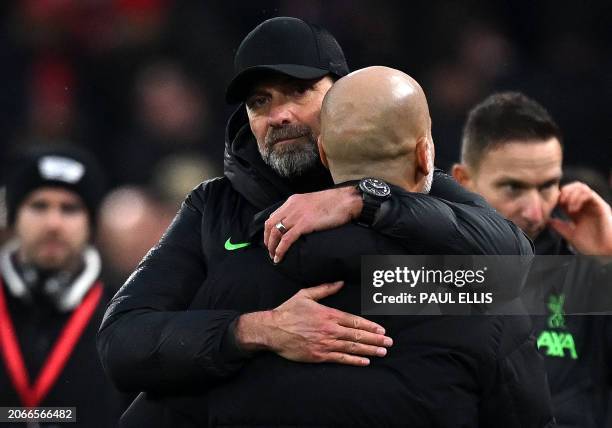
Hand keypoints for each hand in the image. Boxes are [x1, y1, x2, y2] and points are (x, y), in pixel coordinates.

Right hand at [235, 282, 391, 365]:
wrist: (272, 330)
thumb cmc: (288, 311)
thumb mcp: (305, 295)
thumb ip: (324, 289)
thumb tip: (340, 282)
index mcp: (328, 314)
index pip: (354, 322)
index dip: (370, 327)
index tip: (382, 330)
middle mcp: (329, 330)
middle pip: (357, 336)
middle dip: (375, 339)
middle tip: (389, 342)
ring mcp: (325, 344)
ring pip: (352, 348)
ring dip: (369, 350)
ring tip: (382, 352)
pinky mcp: (319, 355)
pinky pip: (340, 359)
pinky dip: (354, 360)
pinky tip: (365, 361)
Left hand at [264, 187, 362, 262]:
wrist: (346, 200)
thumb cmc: (334, 203)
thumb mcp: (312, 203)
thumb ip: (303, 210)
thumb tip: (300, 222)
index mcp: (293, 200)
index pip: (274, 215)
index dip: (269, 229)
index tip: (271, 239)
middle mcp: (291, 206)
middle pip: (270, 224)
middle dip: (268, 239)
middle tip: (270, 250)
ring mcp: (297, 215)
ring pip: (276, 232)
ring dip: (272, 246)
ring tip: (273, 256)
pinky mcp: (304, 224)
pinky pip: (286, 239)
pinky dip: (280, 250)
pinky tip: (279, 257)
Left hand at [548, 182, 611, 254]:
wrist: (604, 252)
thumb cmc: (591, 246)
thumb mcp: (570, 235)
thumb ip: (560, 226)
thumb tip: (547, 220)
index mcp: (579, 211)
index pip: (567, 195)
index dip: (558, 197)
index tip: (551, 205)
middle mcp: (586, 206)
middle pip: (574, 187)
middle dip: (564, 191)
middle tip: (558, 202)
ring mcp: (594, 205)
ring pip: (581, 187)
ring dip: (571, 193)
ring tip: (566, 205)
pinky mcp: (601, 206)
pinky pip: (589, 194)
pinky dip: (578, 197)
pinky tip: (573, 209)